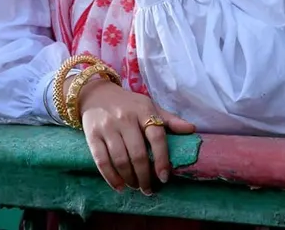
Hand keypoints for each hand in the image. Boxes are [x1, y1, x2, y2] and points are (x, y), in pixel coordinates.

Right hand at [77, 80, 195, 194]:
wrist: (96, 94)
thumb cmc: (128, 104)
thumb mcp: (149, 106)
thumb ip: (170, 119)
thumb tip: (192, 129)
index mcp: (143, 111)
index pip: (156, 137)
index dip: (162, 159)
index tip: (164, 177)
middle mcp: (125, 118)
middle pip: (138, 153)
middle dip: (145, 176)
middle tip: (148, 189)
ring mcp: (107, 127)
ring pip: (120, 159)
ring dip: (130, 178)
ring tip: (136, 186)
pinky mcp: (92, 135)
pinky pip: (101, 161)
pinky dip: (111, 177)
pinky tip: (119, 186)